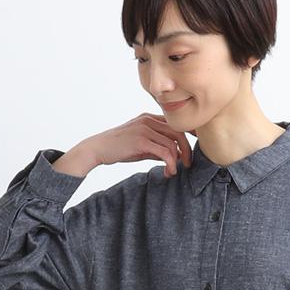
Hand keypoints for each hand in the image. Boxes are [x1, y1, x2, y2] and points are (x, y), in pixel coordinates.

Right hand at [75, 113, 194, 177]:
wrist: (98, 148)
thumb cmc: (119, 148)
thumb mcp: (141, 146)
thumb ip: (157, 148)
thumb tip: (174, 157)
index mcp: (150, 118)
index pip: (175, 124)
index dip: (189, 136)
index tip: (192, 151)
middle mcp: (149, 120)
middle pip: (178, 131)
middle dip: (187, 149)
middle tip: (188, 164)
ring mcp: (145, 128)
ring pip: (173, 141)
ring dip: (178, 159)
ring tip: (174, 171)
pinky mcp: (140, 140)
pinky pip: (164, 150)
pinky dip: (171, 162)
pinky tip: (169, 171)